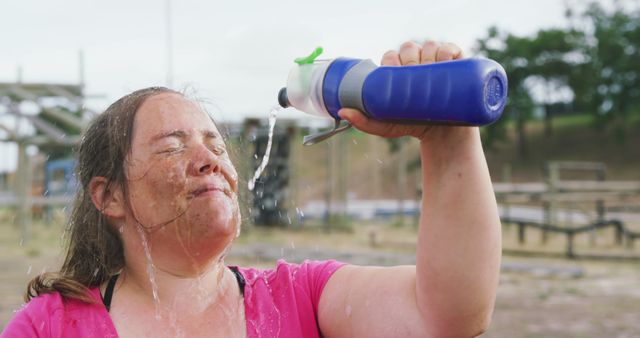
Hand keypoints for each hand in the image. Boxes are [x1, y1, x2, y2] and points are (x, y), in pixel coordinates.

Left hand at [338, 40, 463, 140]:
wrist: (443, 137)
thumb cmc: (411, 126)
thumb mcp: (385, 127)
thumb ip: (364, 122)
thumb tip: (342, 113)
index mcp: (397, 71)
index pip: (392, 55)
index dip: (392, 61)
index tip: (396, 74)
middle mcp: (416, 63)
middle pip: (410, 48)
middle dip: (410, 58)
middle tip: (414, 77)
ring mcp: (436, 62)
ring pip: (430, 46)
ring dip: (428, 54)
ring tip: (430, 74)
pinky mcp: (456, 64)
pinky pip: (450, 48)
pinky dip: (448, 51)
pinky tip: (445, 62)